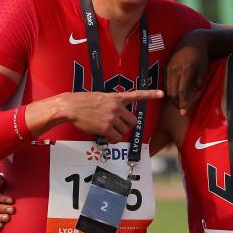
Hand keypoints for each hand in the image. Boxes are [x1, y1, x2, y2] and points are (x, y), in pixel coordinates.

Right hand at [29, 89, 163, 142]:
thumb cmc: (83, 102)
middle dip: (126, 126)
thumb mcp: (101, 97)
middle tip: (116, 126)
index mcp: (116, 98)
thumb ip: (113, 104)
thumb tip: (118, 115)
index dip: (150, 94)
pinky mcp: (106, 128)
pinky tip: (105, 135)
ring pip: (125, 131)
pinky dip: (112, 139)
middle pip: (132, 121)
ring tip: (107, 128)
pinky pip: (116, 138)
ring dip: (118, 133)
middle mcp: (117, 107)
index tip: (162, 93)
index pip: (136, 95)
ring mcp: (112, 118)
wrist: (70, 106)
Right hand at [166, 39, 207, 115]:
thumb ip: (199, 81)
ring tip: (180, 105)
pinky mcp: (166, 68)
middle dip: (177, 104)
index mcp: (185, 70)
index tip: (185, 112)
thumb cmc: (200, 56)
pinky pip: (165, 83)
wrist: (191, 41)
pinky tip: (175, 96)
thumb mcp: (204, 68)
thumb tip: (194, 92)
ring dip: (173, 99)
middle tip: (183, 111)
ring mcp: (169, 68)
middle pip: (173, 92)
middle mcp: (175, 70)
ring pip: (168, 89)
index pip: (182, 91)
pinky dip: (170, 92)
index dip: (183, 103)